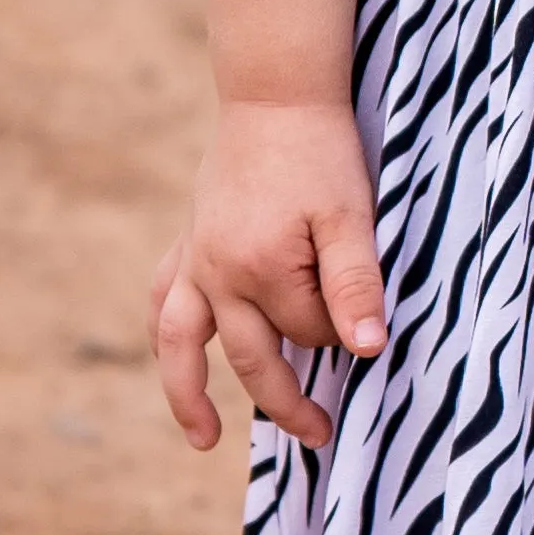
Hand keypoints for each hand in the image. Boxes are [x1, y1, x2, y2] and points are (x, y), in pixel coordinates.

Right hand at [151, 101, 385, 454]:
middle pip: (253, 357)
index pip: (309, 332)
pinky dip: (168, 333)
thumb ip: (356, 284)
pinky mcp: (189, 242)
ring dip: (188, 393)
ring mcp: (196, 259)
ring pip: (180, 342)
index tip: (366, 311)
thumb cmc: (321, 152)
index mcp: (260, 269)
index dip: (343, 329)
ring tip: (204, 440)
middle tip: (322, 437)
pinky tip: (177, 356)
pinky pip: (166, 298)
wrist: (276, 94)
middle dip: (287, 403)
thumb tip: (367, 350)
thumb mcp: (353, 215)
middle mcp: (216, 273)